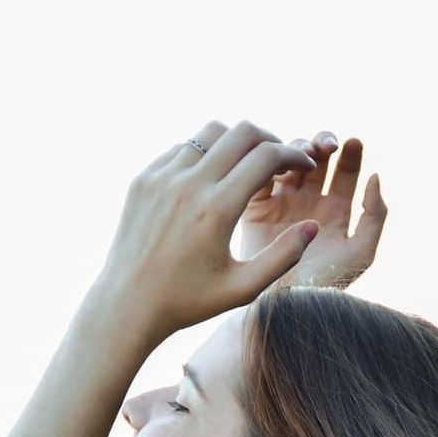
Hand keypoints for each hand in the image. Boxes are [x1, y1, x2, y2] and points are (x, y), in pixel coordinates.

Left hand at [93, 120, 321, 339]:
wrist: (126, 304)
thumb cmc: (188, 302)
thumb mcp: (243, 288)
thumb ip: (283, 256)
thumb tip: (312, 226)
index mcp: (216, 209)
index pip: (266, 156)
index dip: (293, 155)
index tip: (303, 166)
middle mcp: (188, 185)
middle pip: (241, 132)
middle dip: (269, 140)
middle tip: (278, 160)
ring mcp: (162, 178)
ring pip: (210, 133)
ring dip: (235, 143)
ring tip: (245, 168)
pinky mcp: (143, 179)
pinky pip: (182, 149)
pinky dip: (204, 155)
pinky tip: (211, 181)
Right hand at [239, 132, 387, 289]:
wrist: (282, 304)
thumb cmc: (325, 283)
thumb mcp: (361, 252)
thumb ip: (375, 215)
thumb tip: (375, 176)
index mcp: (335, 211)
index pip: (345, 172)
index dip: (350, 154)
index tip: (352, 143)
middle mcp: (308, 203)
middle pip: (316, 160)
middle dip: (321, 145)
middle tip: (325, 146)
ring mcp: (281, 204)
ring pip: (288, 162)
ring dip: (296, 150)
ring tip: (303, 155)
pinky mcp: (255, 209)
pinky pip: (260, 177)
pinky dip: (267, 163)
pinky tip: (277, 162)